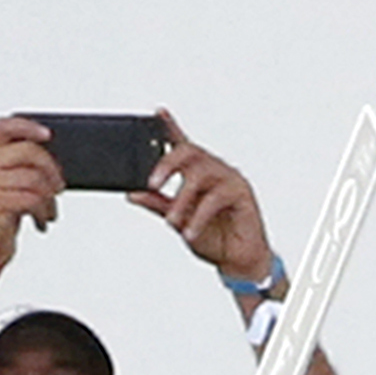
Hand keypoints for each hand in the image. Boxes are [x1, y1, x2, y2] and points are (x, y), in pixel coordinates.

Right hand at [0, 115, 64, 264]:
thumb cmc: (0, 217)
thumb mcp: (9, 186)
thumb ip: (23, 168)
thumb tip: (55, 161)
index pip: (3, 127)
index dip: (26, 126)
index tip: (49, 134)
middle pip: (28, 151)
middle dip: (52, 168)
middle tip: (60, 186)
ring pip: (34, 177)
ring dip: (50, 197)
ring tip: (50, 210)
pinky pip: (32, 198)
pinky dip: (44, 210)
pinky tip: (42, 219)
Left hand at [135, 112, 273, 286]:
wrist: (237, 261)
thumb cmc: (213, 238)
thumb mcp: (178, 222)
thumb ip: (158, 205)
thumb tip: (133, 193)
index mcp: (197, 173)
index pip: (181, 144)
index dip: (170, 127)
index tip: (157, 113)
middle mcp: (213, 170)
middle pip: (188, 152)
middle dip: (167, 164)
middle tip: (152, 183)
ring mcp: (229, 179)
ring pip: (200, 174)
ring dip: (182, 198)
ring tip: (173, 220)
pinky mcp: (242, 193)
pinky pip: (215, 198)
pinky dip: (199, 217)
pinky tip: (191, 232)